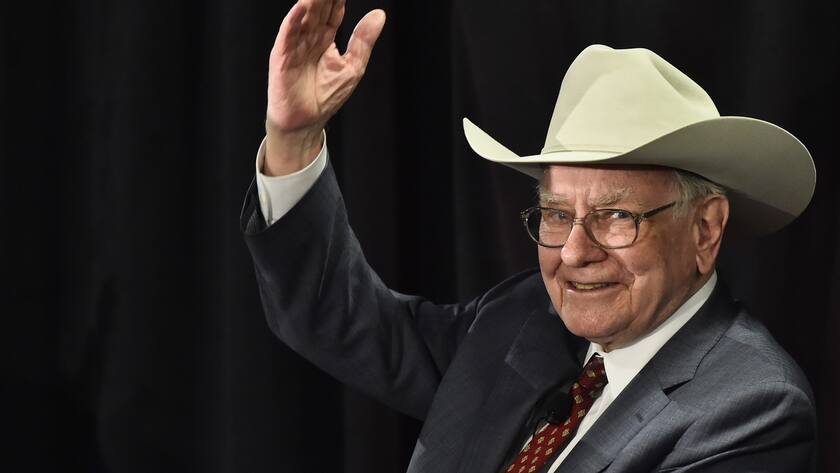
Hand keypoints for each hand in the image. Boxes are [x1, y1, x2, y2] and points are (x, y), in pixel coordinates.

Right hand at [264, 0, 385, 174]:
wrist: (306, 121)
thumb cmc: (326, 96)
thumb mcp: (353, 66)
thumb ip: (363, 40)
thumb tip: (380, 14)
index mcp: (325, 38)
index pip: (333, 10)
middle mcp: (309, 37)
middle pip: (318, 8)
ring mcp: (294, 45)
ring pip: (303, 16)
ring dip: (311, 1)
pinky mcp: (282, 56)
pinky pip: (288, 34)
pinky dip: (294, 19)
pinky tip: (302, 6)